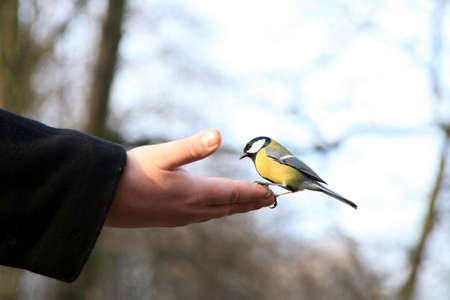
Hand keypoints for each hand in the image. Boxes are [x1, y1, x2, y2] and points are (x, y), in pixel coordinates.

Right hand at [105, 130, 274, 227]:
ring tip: (248, 204)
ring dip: (236, 208)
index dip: (254, 193)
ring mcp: (181, 217)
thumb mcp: (163, 154)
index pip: (233, 193)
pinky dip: (218, 211)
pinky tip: (215, 208)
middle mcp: (192, 209)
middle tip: (269, 200)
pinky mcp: (170, 219)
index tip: (271, 192)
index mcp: (194, 193)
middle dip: (250, 203)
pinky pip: (203, 216)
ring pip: (217, 213)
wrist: (104, 198)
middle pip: (229, 207)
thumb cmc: (132, 173)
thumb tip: (218, 136)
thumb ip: (192, 147)